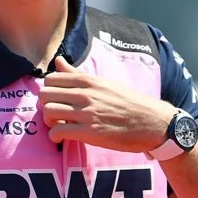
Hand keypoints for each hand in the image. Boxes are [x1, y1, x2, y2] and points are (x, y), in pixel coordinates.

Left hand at [39, 55, 171, 151]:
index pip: (52, 79)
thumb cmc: (130, 103)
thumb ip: (78, 74)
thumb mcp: (105, 83)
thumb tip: (58, 60)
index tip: (59, 99)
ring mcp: (87, 113)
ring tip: (60, 125)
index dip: (51, 90)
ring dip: (49, 121)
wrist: (152, 122)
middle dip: (46, 105)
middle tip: (57, 113)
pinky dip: (55, 136)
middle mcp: (85, 94)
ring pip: (48, 112)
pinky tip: (63, 137)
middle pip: (45, 95)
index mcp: (89, 81)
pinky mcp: (89, 132)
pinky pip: (57, 132)